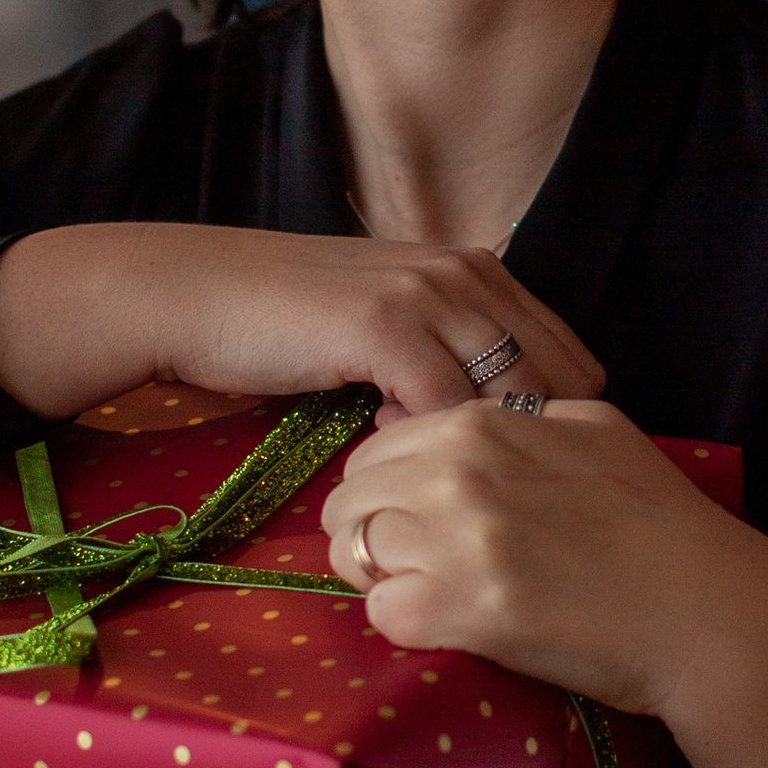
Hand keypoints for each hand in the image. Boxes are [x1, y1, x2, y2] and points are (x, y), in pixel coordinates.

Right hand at [0, 224, 602, 426]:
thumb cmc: (288, 320)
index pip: (570, 356)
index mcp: (475, 270)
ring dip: (489, 454)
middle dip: (540, 446)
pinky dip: (431, 446)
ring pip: (510, 394)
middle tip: (500, 497)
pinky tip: (391, 452)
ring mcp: (428, 295)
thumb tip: (499, 427)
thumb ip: (446, 355)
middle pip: (557, 378)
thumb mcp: (387, 325)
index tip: (530, 476)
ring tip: (452, 486)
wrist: (197, 292)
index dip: (558, 423)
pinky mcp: (384, 326)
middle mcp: (465, 273)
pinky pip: (445, 405)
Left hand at [320, 400, 767, 767]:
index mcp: (483, 424)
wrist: (705, 607)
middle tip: (415, 570)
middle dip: (368, 536)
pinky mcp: (462, 609)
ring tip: (437, 600)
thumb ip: (522, 415)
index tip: (415, 523)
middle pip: (348, 503)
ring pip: (354, 557)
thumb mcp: (595, 428)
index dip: (386, 492)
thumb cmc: (661, 522)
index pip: (375, 450)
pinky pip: (383, 616)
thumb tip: (461, 423)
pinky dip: (408, 628)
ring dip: (385, 582)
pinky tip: (455, 629)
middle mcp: (459, 471)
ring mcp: (456, 539)